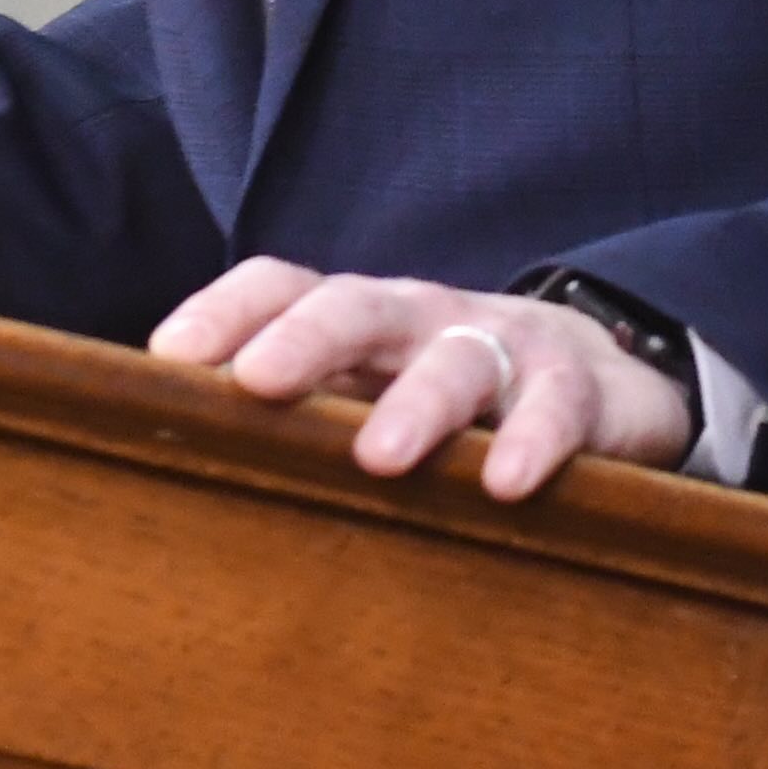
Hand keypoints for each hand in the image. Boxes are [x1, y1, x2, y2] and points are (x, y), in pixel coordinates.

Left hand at [147, 257, 690, 499]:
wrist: (601, 378)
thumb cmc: (449, 397)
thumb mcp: (368, 392)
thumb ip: (292, 414)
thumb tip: (168, 457)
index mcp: (359, 318)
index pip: (282, 286)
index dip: (224, 311)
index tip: (166, 356)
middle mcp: (420, 318)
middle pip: (357, 306)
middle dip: (305, 339)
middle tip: (256, 381)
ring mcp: (503, 346)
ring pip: (457, 359)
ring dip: (417, 403)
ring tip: (379, 457)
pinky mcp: (578, 388)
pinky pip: (556, 407)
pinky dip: (532, 439)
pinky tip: (505, 482)